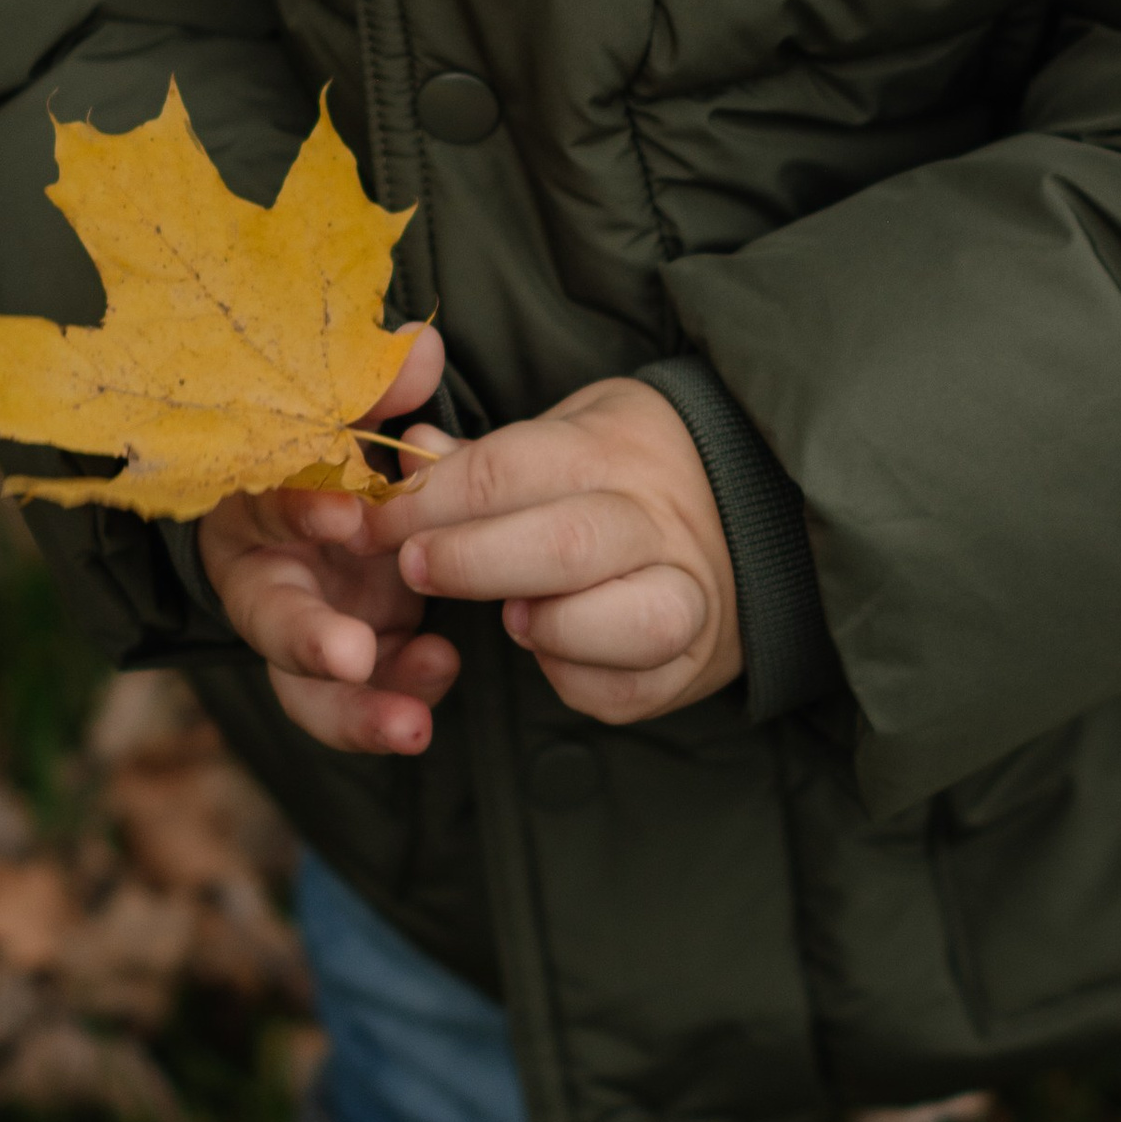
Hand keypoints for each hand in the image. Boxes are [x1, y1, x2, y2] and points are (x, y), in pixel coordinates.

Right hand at [196, 323, 457, 756]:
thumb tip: (421, 350)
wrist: (342, 503)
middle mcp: (270, 574)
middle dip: (307, 640)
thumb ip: (381, 387)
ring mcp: (306, 629)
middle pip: (269, 618)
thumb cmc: (333, 448)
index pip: (266, 502)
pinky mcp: (346, 667)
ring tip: (413, 724)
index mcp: (257, 501)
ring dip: (356, 709)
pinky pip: (359, 700)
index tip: (345, 513)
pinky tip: (441, 680)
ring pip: (306, 687)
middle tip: (351, 656)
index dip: (300, 508)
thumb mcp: (351, 413)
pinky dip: (398, 699)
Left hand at [361, 377, 739, 725]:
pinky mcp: (689, 664)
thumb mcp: (566, 431)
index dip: (428, 499)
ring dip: (552, 628)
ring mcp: (686, 597)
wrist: (746, 513)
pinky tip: (551, 650)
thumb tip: (411, 450)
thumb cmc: (623, 471)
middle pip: (565, 546)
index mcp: (615, 452)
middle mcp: (659, 525)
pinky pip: (627, 690)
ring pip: (629, 623)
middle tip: (414, 566)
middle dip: (474, 560)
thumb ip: (485, 453)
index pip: (508, 471)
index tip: (374, 518)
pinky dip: (577, 679)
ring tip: (513, 617)